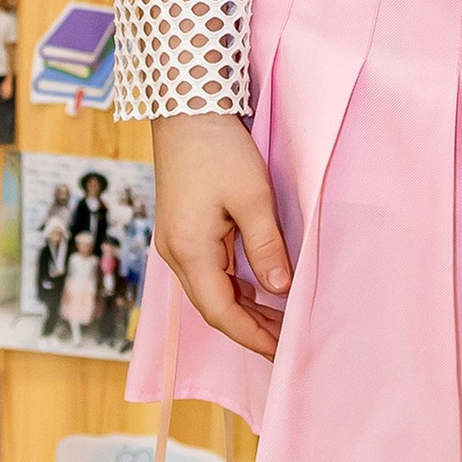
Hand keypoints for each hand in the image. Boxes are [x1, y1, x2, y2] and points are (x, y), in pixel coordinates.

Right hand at [151, 110, 291, 361]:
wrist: (186, 111)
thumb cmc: (219, 149)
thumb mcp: (252, 196)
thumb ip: (266, 245)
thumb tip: (281, 289)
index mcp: (189, 251)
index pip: (221, 312)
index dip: (252, 335)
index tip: (282, 351)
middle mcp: (175, 254)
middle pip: (212, 307)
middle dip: (249, 329)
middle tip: (287, 343)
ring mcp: (175, 243)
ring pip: (209, 292)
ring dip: (242, 310)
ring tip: (278, 324)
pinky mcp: (182, 231)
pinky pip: (207, 273)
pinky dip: (233, 290)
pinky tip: (258, 292)